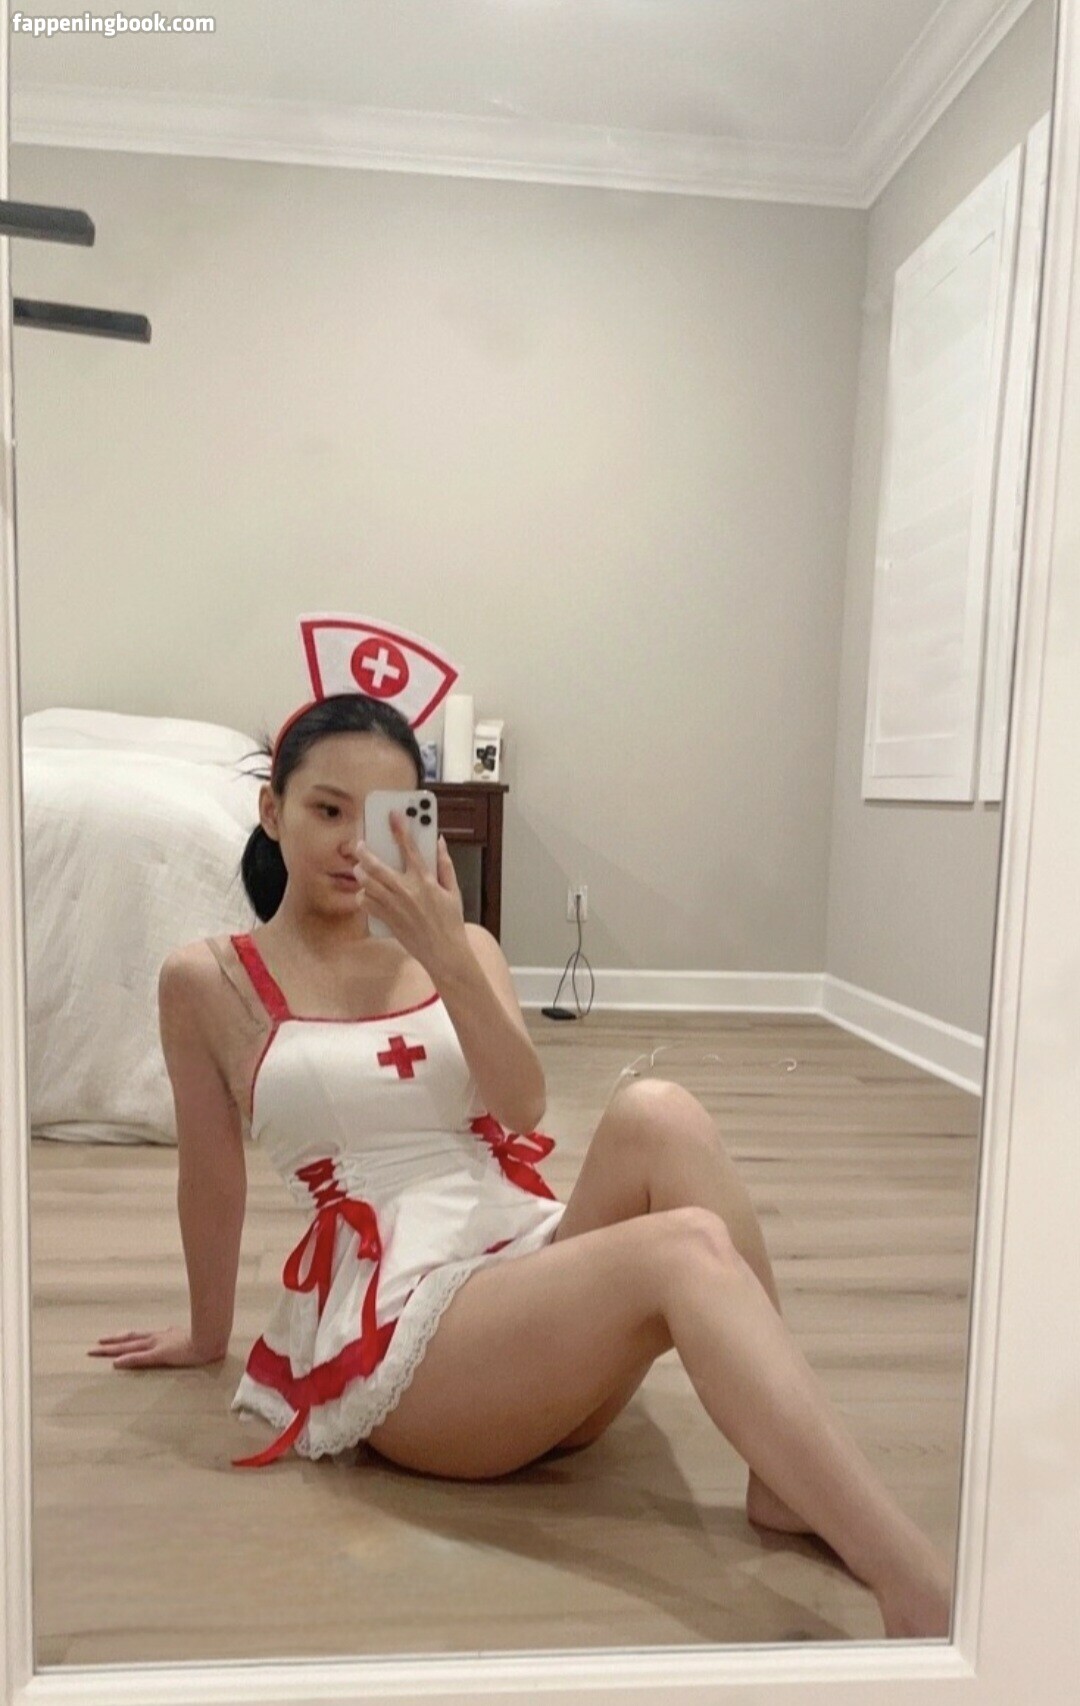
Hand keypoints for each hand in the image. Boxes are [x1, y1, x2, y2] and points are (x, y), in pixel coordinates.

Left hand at [88, 1327, 224, 1368]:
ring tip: (96, 1351)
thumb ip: (181, 1338)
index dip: (123, 1338)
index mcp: (163, 1335)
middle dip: (111, 1343)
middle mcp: (157, 1338)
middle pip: (129, 1339)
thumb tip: (178, 1339)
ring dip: (112, 1350)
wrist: (212, 1339)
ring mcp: (157, 1345)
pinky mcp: (161, 1354)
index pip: (138, 1337)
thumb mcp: (189, 1338)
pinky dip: (127, 1359)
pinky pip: (140, 1358)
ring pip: (129, 1346)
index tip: (109, 1339)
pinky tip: (115, 1362)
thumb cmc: (206, 1339)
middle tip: (94, 1345)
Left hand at [355, 816, 466, 975]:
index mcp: (424, 880)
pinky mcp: (386, 919)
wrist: (443, 952)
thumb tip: (440, 842)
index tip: (393, 814)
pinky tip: (367, 893)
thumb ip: (444, 864)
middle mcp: (406, 890)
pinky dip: (363, 895)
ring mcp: (393, 905)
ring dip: (360, 873)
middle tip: (359, 845)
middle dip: (363, 851)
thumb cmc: (450, 922)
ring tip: (360, 869)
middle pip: (375, 865)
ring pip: (366, 883)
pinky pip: (365, 903)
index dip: (400, 828)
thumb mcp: (453, 890)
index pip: (409, 847)